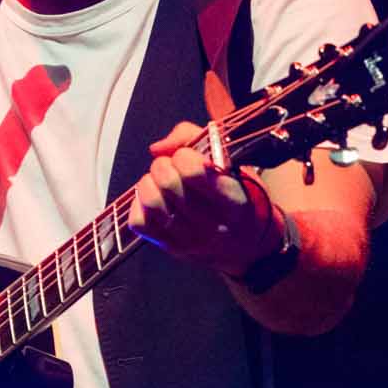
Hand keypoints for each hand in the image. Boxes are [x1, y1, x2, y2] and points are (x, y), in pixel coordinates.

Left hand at [129, 121, 277, 275]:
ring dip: (150, 183)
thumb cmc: (239, 195)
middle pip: (168, 183)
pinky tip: (156, 200)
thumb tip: (157, 148)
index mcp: (234, 200)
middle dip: (164, 165)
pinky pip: (139, 222)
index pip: (193, 171)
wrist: (249, 244)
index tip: (189, 156)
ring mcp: (190, 240)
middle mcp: (213, 225)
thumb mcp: (233, 163)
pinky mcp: (171, 247)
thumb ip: (196, 140)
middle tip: (172, 166)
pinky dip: (140, 205)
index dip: (183, 154)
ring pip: (151, 202)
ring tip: (161, 182)